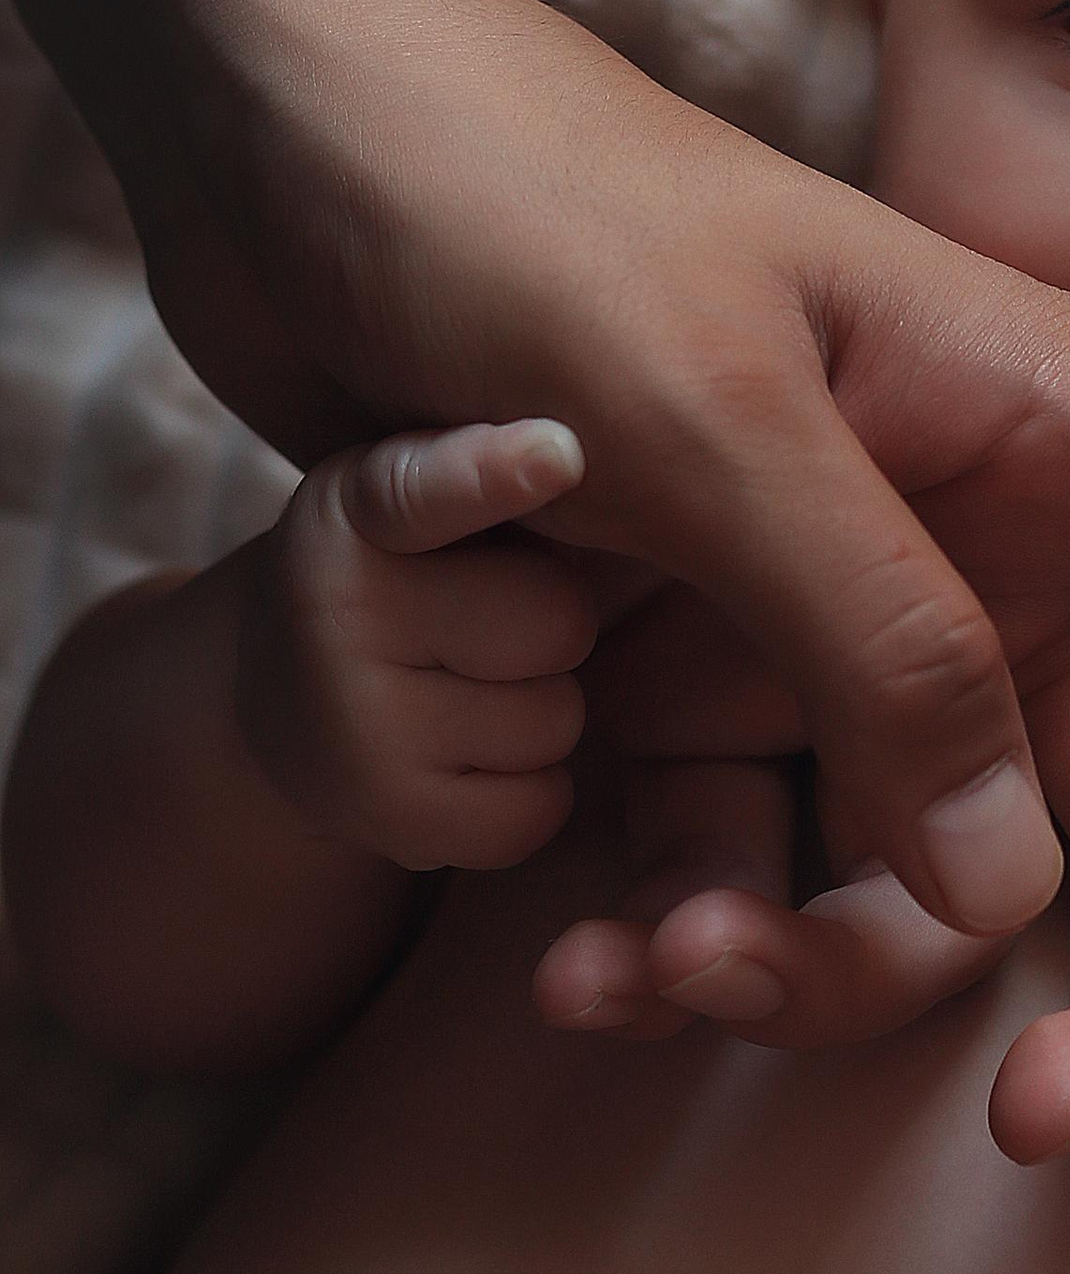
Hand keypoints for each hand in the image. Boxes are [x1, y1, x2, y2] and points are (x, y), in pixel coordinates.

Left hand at [0, 0, 1069, 968]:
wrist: (291, 148)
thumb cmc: (527, 218)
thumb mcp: (721, 427)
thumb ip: (886, 647)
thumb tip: (1017, 892)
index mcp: (1057, 421)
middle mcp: (987, 529)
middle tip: (1043, 1117)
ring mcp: (844, 609)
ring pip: (931, 861)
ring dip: (820, 962)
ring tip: (647, 968)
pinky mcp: (704, 668)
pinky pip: (753, 849)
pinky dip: (684, 923)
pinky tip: (572, 955)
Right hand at [236, 420, 598, 872]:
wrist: (284, 705)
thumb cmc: (406, 574)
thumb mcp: (421, 495)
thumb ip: (500, 470)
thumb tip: (581, 463)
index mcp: (355, 507)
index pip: (421, 489)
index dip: (488, 472)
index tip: (558, 454)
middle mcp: (336, 614)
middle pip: (559, 619)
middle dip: (550, 625)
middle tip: (480, 624)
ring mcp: (355, 727)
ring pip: (555, 719)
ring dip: (538, 710)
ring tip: (460, 689)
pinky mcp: (388, 819)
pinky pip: (537, 809)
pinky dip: (526, 791)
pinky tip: (460, 757)